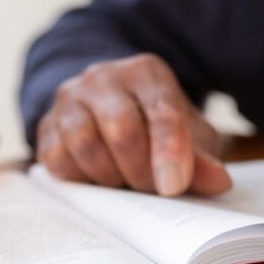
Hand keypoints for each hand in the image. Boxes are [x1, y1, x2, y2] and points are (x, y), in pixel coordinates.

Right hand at [36, 54, 231, 195]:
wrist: (104, 107)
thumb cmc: (153, 124)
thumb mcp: (187, 135)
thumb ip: (202, 158)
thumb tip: (217, 182)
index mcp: (145, 73)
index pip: (162, 110)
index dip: (170, 151)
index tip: (173, 186)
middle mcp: (103, 78)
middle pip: (121, 129)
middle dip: (140, 170)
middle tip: (152, 190)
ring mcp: (69, 100)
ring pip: (84, 143)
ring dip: (109, 176)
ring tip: (125, 183)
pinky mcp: (46, 126)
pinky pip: (58, 159)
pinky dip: (81, 179)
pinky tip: (97, 179)